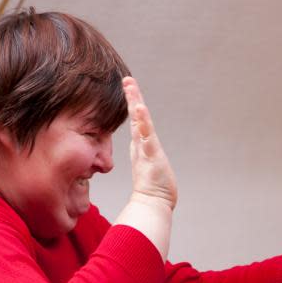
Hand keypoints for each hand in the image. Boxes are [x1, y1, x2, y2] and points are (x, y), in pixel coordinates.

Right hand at [123, 77, 176, 209]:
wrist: (152, 203)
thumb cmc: (153, 188)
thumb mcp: (150, 167)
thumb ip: (146, 158)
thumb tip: (144, 153)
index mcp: (142, 144)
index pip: (138, 120)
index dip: (133, 103)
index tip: (129, 85)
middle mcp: (142, 144)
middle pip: (137, 116)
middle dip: (132, 96)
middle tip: (128, 79)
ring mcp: (145, 149)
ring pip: (140, 123)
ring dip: (135, 104)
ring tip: (131, 87)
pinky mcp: (150, 155)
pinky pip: (146, 135)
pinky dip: (142, 121)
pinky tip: (139, 108)